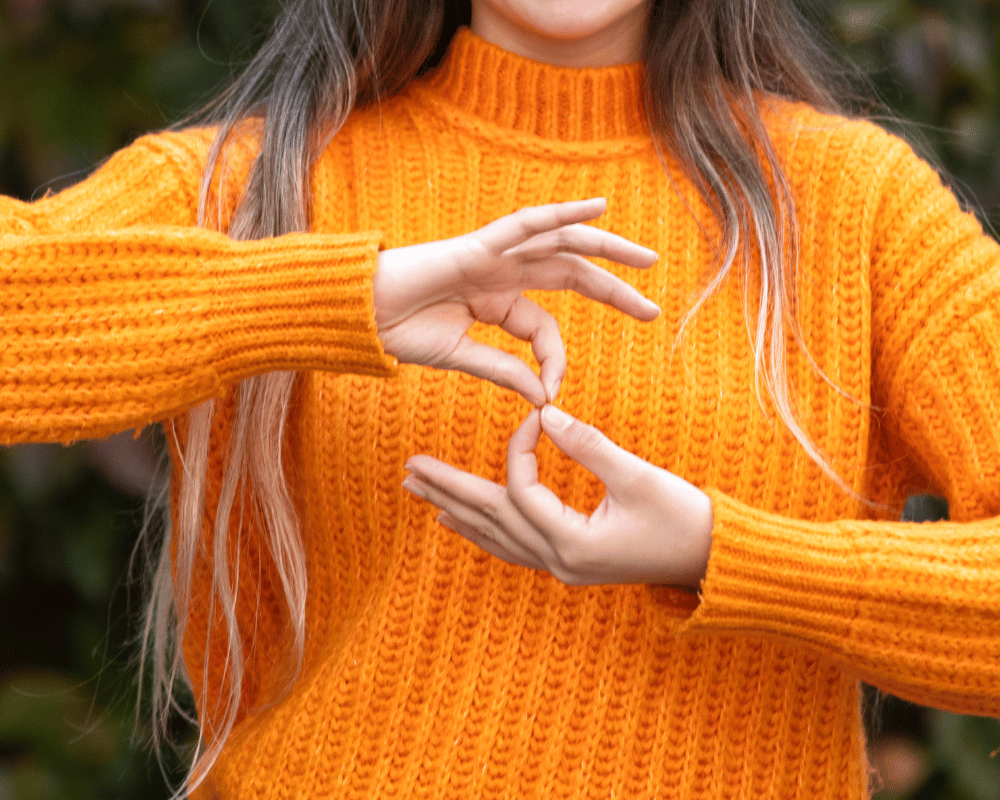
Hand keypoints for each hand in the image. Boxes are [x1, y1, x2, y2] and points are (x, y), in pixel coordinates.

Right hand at [373, 198, 659, 405]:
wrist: (359, 314)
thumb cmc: (399, 332)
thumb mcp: (461, 356)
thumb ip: (503, 369)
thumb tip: (542, 394)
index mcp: (498, 302)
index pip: (546, 327)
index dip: (555, 360)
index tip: (551, 393)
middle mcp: (503, 274)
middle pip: (572, 274)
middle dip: (614, 288)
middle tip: (653, 307)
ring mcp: (493, 256)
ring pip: (562, 244)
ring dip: (607, 246)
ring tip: (647, 259)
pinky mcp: (478, 245)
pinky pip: (527, 224)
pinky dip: (563, 213)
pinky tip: (599, 206)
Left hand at [402, 405, 713, 587]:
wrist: (714, 559)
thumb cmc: (683, 517)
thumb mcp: (637, 477)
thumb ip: (588, 445)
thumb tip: (545, 412)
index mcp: (572, 543)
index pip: (522, 490)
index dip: (518, 448)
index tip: (531, 414)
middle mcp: (559, 562)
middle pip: (490, 521)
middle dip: (449, 492)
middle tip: (409, 470)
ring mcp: (562, 568)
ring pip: (497, 538)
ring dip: (459, 512)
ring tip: (422, 496)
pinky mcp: (571, 564)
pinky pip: (514, 548)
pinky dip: (485, 532)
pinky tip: (461, 524)